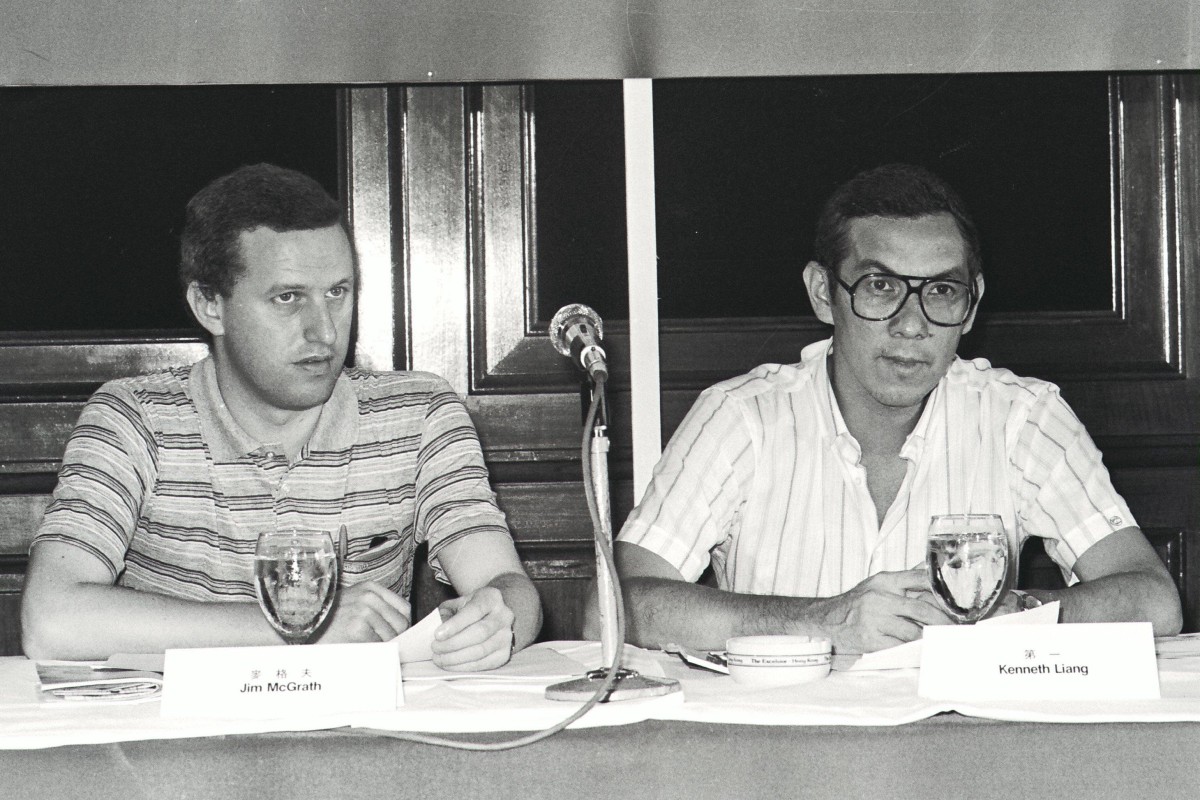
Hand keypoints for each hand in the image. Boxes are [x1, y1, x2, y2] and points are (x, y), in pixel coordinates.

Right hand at [316, 581, 410, 643]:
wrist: (305, 625)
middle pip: (401, 622)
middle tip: (386, 644)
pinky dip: (374, 651)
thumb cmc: (329, 617)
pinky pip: (378, 644)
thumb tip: (401, 625)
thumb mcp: (354, 601)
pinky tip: (361, 648)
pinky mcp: (358, 627)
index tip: (399, 633)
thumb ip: (376, 607)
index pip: (403, 608)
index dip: (403, 624)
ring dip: (384, 645)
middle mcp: (369, 597)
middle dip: (396, 637)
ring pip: (390, 636)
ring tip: (369, 646)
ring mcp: (364, 611)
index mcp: (370, 588)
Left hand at [431, 585, 515, 670]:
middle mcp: (504, 616)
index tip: (437, 635)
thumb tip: (439, 631)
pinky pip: (483, 664)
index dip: (456, 624)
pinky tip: (449, 664)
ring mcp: (506, 636)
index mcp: (492, 598)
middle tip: (435, 648)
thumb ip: (447, 613)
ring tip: (439, 658)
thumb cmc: (470, 610)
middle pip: (480, 633)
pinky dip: (463, 667)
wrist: (491, 616)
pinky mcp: (504, 654)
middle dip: (453, 643)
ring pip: (481, 651)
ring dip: (456, 658)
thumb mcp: (457, 603)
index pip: (475, 610)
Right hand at [809, 569, 953, 653]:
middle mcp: (879, 597)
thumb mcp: (877, 585)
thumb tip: (929, 570)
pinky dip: (914, 650)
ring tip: (942, 641)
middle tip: (957, 629)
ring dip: (930, 638)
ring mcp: (874, 619)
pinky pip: (900, 647)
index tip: (957, 600)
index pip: (919, 578)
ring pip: (914, 631)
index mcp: (884, 581)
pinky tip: (922, 651)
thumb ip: (903, 580)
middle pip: (922, 608)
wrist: (826, 621)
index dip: (941, 590)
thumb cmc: (856, 604)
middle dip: (944, 621)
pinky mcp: (870, 639)